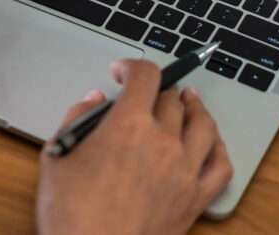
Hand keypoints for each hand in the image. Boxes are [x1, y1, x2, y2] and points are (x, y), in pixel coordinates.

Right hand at [36, 60, 232, 234]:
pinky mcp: (195, 199)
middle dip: (157, 89)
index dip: (132, 65)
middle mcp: (163, 142)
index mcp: (128, 125)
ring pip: (204, 124)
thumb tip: (94, 100)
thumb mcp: (58, 155)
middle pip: (172, 99)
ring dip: (194, 107)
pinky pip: (221, 164)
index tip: (121, 71)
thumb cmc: (71, 213)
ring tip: (188, 100)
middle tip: (146, 92)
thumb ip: (78, 118)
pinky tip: (210, 141)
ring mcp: (185, 171)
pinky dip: (218, 146)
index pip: (145, 75)